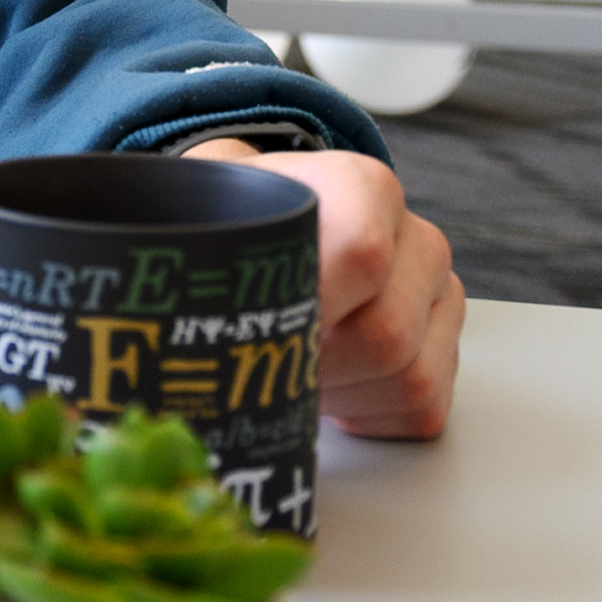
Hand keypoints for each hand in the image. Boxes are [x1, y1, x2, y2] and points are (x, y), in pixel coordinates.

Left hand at [184, 140, 463, 438]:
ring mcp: (437, 297)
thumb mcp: (204, 199)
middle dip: (309, 366)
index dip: (305, 305)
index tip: (247, 329)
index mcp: (362, 188)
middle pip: (384, 334)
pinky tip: (320, 388)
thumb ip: (195, 230)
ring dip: (334, 394)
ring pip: (408, 377)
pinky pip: (419, 406)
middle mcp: (416, 240)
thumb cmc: (233, 222)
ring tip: (281, 369)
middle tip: (252, 365)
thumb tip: (158, 288)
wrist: (265, 231)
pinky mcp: (443, 348)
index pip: (358, 254)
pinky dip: (362, 414)